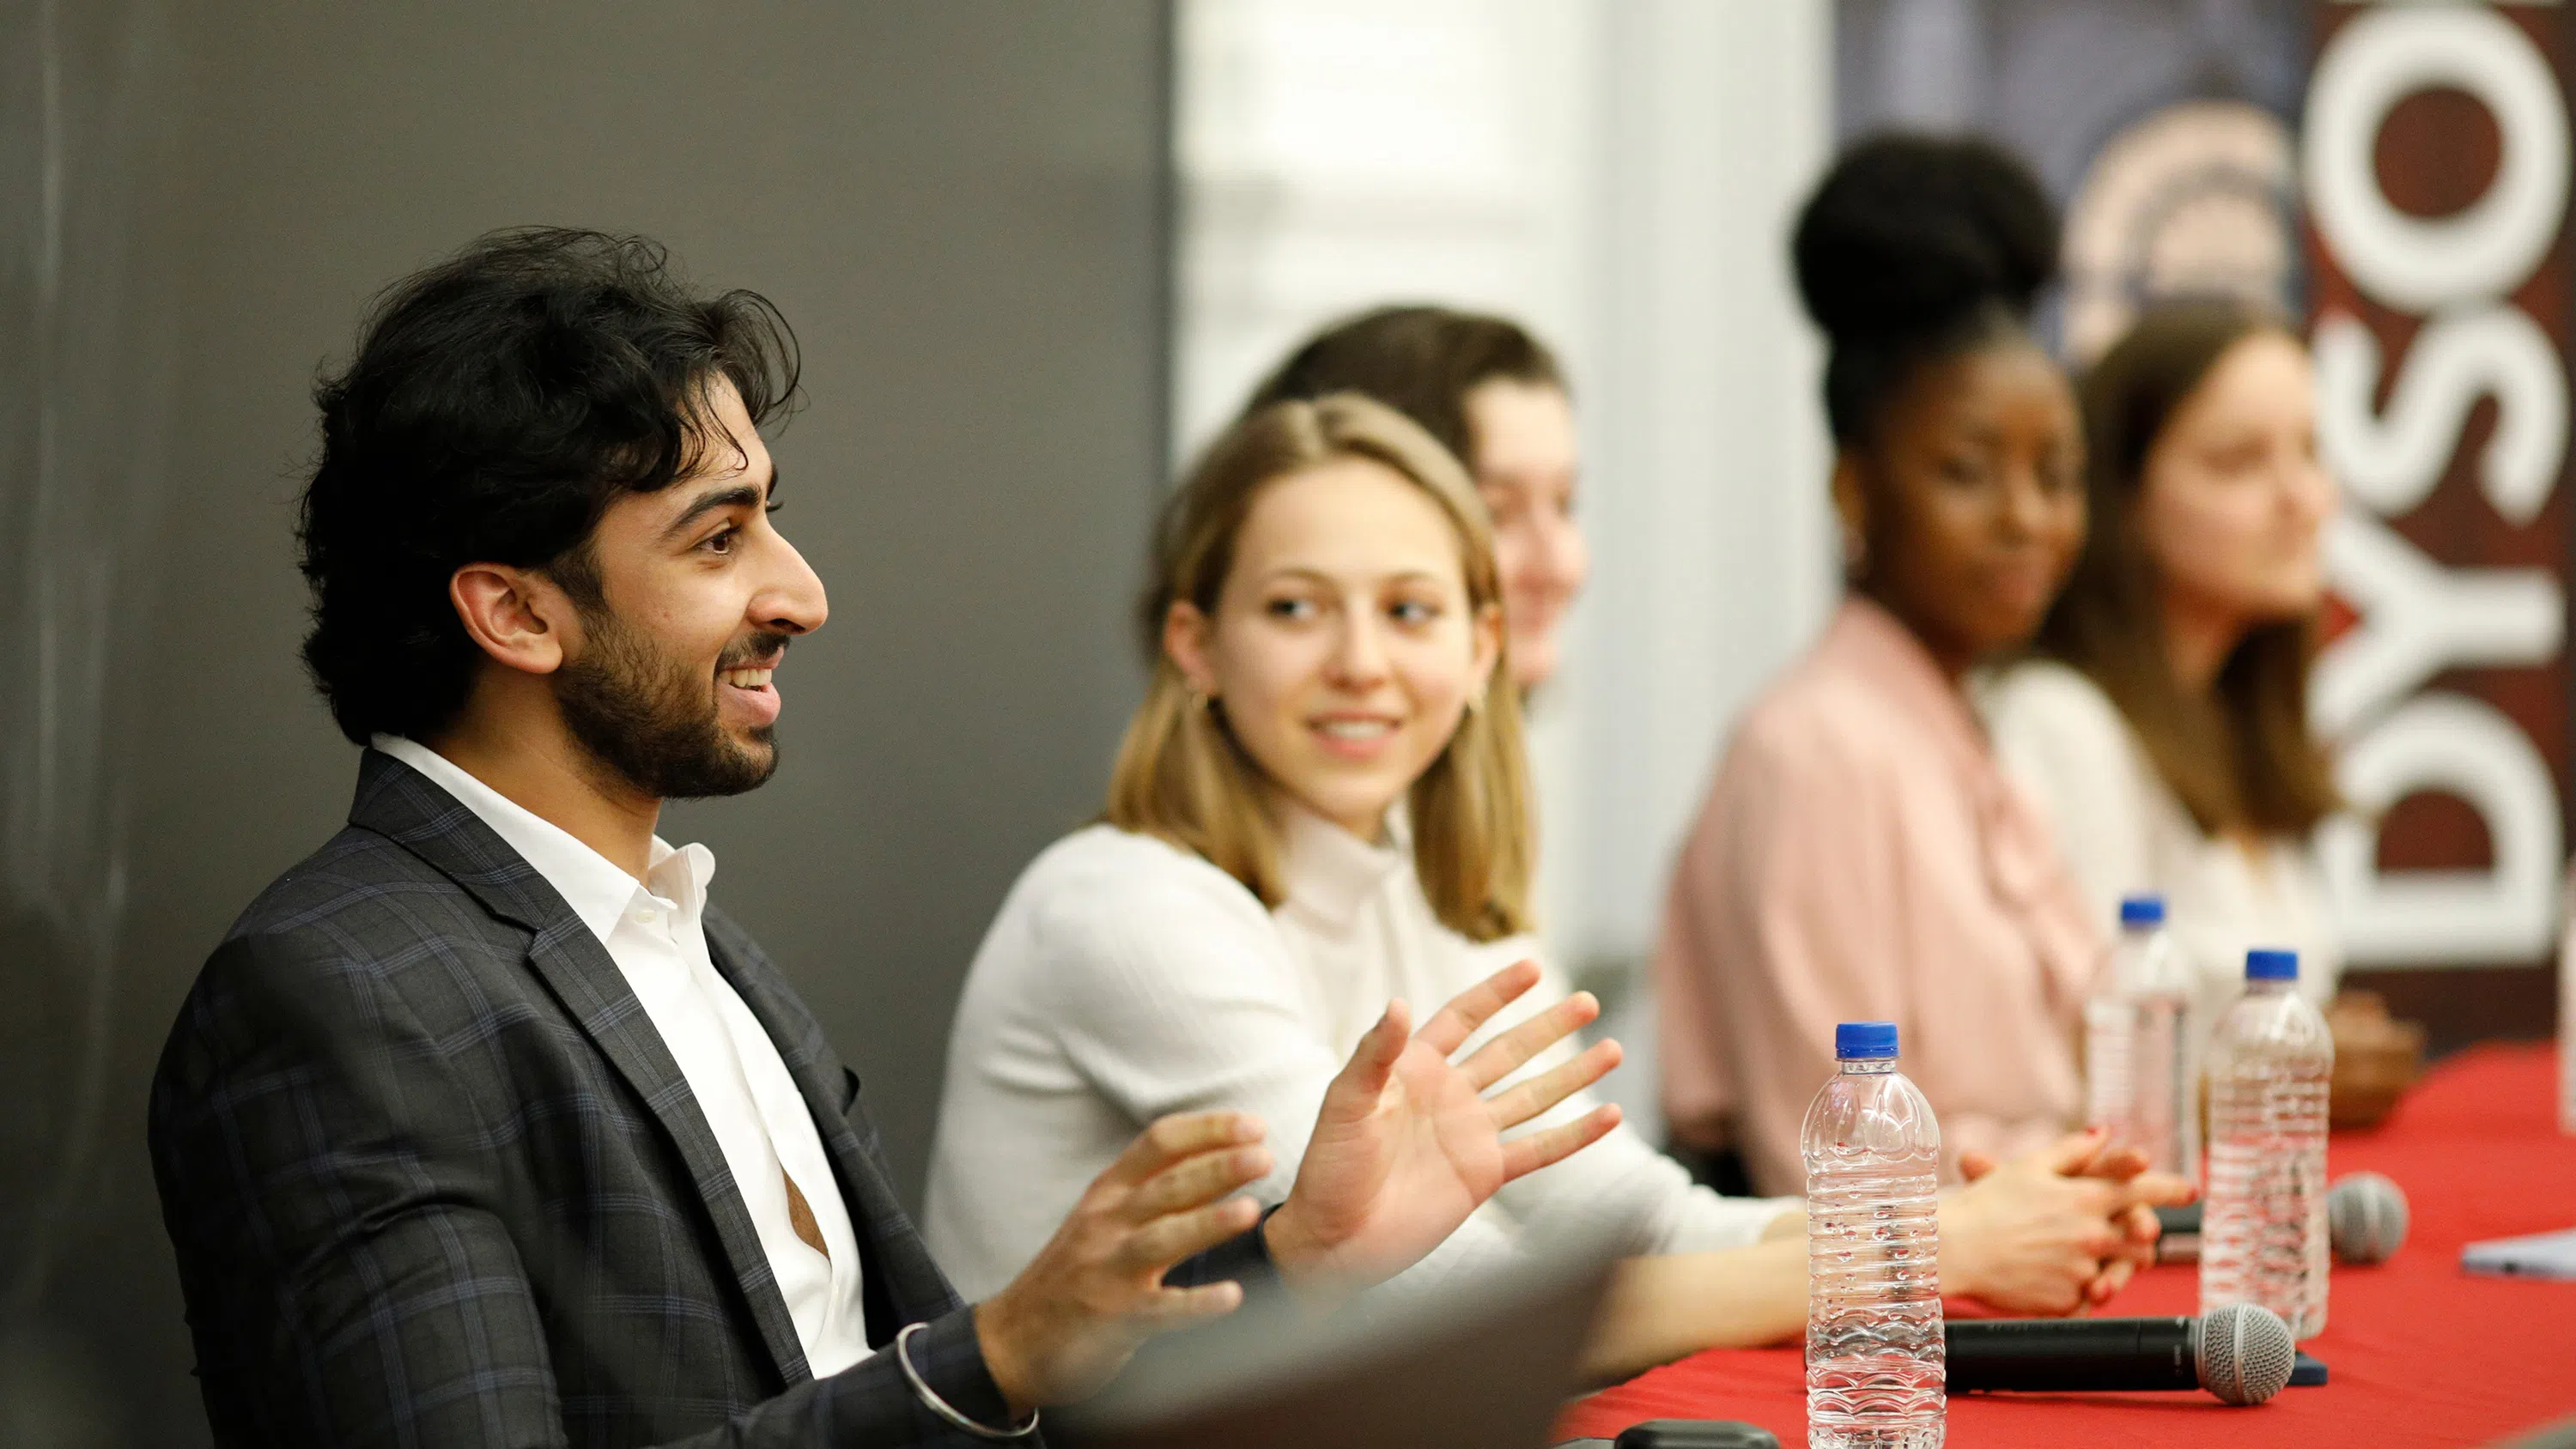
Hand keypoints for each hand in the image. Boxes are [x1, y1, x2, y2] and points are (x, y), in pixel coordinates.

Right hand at [975, 1111, 1275, 1413]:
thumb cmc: (1078, 1270)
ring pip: (1162, 1238)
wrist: (1016, 1338)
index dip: (1208, 1129)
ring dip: (1208, 1223)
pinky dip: (1196, 1304)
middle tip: (1265, 1155)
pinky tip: (1232, 1297)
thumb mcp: (1107, 1216)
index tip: (1255, 1124)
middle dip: (1218, 1167)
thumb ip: (1157, 1186)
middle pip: (1168, 1185)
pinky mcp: (1113, 1318)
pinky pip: (1160, 1310)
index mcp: (1109, 1191)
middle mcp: (1107, 1222)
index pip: (1159, 1143)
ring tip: (1252, 1211)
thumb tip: (1224, 1151)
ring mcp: (1107, 1270)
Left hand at [1261, 958, 1623, 1289]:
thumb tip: (1398, 1003)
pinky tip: (1609, 1115)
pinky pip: (1539, 1150)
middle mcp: (1449, 1096)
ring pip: (1533, 1096)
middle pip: (1509, 1051)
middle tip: (1588, 1000)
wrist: (1334, 1238)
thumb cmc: (1328, 1167)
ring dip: (1572, 1074)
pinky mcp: (1485, 1175)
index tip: (1531, 967)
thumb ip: (1375, 1055)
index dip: (1496, 992)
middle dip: (1548, 1026)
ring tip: (1613, 1048)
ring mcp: (1470, 1136)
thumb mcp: (1345, 1103)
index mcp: (1414, 1069)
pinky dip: (1575, 1134)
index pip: (1464, 1018)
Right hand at [1943, 1129, 2193, 1313]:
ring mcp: (2083, 1272)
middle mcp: (2092, 1236)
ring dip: (2114, 1264)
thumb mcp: (2028, 1167)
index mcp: (2085, 1198)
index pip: (2144, 1190)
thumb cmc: (1986, 1204)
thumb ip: (2072, 1150)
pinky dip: (2079, 1287)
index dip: (2172, 1188)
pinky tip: (2051, 1275)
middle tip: (2130, 1232)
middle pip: (2142, 1239)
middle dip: (2141, 1235)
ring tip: (2085, 1257)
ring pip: (2120, 1272)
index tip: (2191, 1190)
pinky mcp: (2069, 1301)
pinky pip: (2088, 1297)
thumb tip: (2103, 1132)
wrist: (1953, 1250)